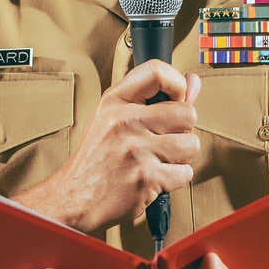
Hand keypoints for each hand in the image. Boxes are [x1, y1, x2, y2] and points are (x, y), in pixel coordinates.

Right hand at [22, 59, 200, 233]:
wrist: (75, 196)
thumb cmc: (96, 158)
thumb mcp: (114, 117)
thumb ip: (154, 98)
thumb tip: (193, 82)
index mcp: (116, 102)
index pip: (157, 71)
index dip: (178, 84)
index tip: (176, 99)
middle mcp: (126, 121)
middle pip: (186, 113)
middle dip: (183, 130)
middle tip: (163, 140)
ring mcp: (137, 150)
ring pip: (191, 144)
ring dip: (181, 157)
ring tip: (159, 159)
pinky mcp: (147, 177)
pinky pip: (185, 173)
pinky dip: (175, 179)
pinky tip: (156, 177)